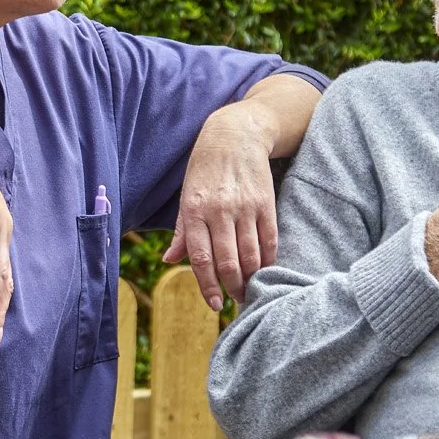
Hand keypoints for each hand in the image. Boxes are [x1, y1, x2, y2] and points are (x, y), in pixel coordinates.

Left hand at [162, 107, 278, 309]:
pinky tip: (265, 269)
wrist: (235, 135)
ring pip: (250, 254)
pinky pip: (269, 239)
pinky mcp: (265, 202)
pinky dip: (268, 259)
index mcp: (194, 210)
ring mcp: (244, 207)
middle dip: (232, 287)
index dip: (207, 285)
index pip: (200, 257)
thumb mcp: (186, 195)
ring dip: (251, 278)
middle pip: (227, 261)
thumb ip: (181, 231)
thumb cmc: (205, 168)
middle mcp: (219, 210)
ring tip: (249, 289)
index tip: (213, 304)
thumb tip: (169, 260)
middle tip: (235, 300)